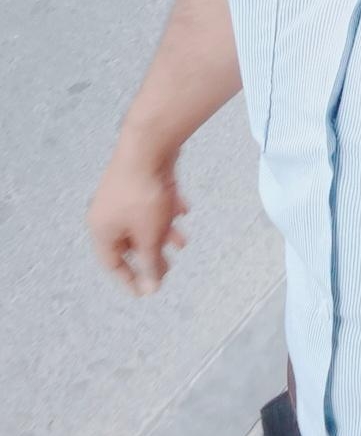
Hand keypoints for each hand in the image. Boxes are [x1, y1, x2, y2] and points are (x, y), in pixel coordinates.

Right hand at [87, 145, 188, 295]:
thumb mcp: (150, 234)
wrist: (150, 144)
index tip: (145, 292)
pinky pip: (151, 202)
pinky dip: (166, 209)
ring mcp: (122, 194)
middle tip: (168, 267)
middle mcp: (107, 212)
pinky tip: (183, 208)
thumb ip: (151, 263)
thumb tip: (150, 289)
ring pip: (143, 222)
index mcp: (102, 229)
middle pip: (128, 242)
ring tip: (181, 241)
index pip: (111, 263)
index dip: (128, 279)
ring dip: (162, 233)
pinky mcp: (138, 179)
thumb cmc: (144, 192)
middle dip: (150, 255)